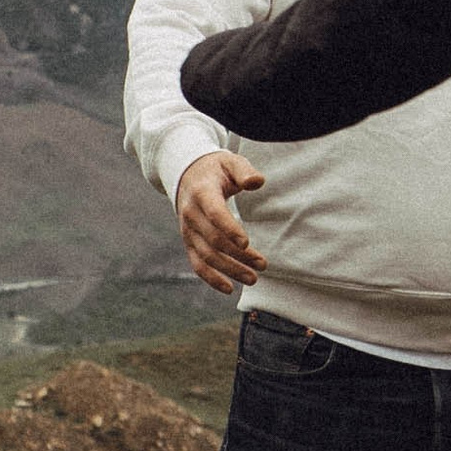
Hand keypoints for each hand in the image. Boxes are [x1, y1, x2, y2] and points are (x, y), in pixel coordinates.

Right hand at [176, 150, 267, 295]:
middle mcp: (191, 214)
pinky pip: (197, 264)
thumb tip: (258, 182)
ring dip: (230, 270)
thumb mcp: (230, 161)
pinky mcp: (189, 242)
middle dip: (239, 255)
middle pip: (214, 240)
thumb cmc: (216, 169)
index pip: (214, 214)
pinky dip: (211, 279)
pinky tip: (230, 288)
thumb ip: (244, 171)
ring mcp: (188, 231)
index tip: (246, 243)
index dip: (229, 229)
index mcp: (202, 193)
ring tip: (253, 278)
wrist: (187, 175)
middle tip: (263, 264)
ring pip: (207, 256)